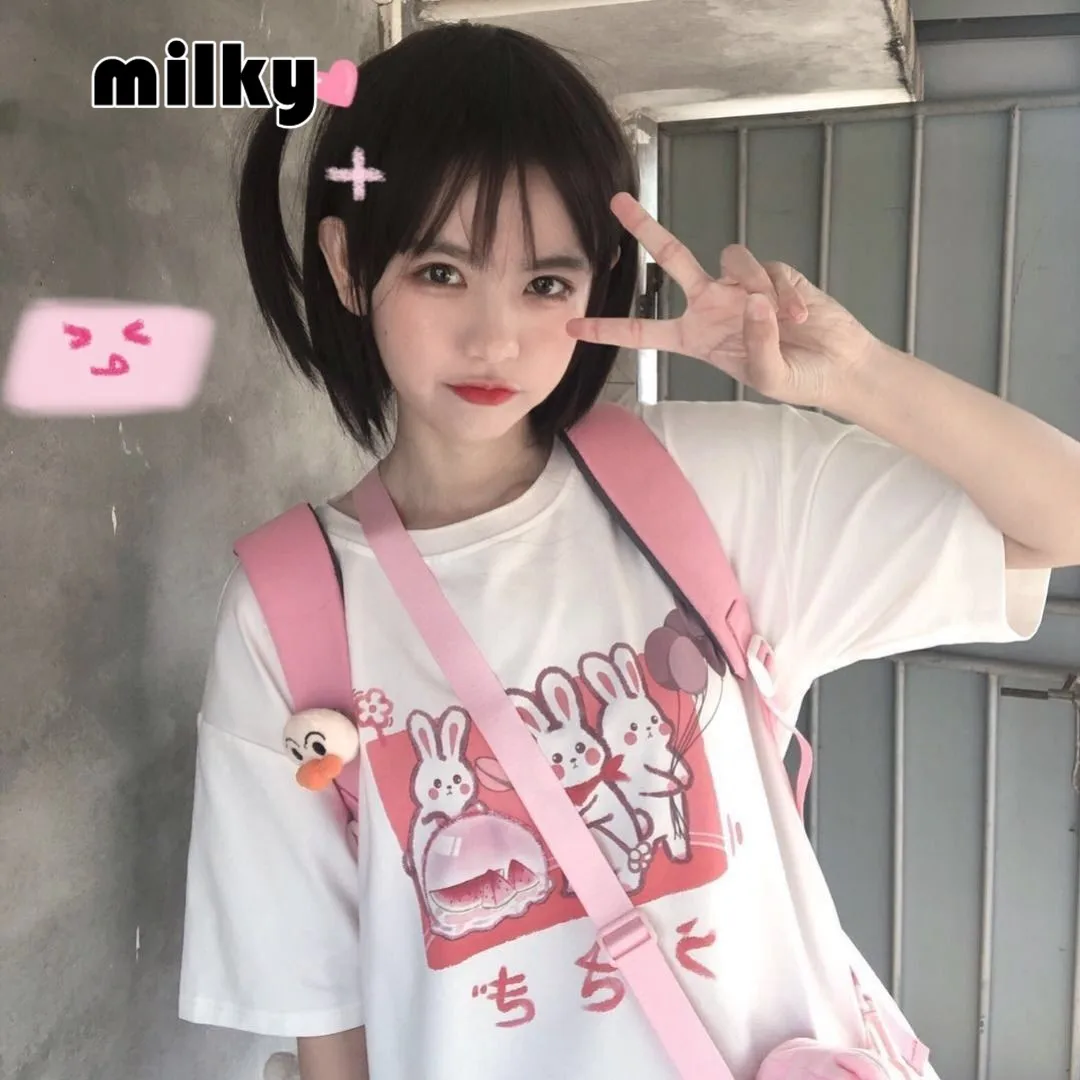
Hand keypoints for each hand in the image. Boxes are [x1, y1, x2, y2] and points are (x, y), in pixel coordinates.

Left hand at [566, 193, 878, 409]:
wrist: (838, 365)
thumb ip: (755, 344)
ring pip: (731, 259)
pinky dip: (785, 296)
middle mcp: (711, 304)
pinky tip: (801, 318)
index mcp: (695, 337)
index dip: (608, 329)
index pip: (643, 332)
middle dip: (646, 228)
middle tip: (617, 202)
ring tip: (783, 321)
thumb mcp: (767, 376)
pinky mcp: (774, 272)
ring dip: (755, 286)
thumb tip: (751, 300)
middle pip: (672, 258)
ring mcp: (741, 285)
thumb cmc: (796, 377)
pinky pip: (770, 271)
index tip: (572, 327)